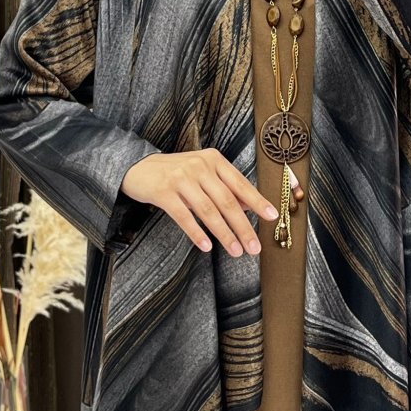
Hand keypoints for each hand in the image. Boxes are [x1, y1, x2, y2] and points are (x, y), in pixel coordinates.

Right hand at [120, 148, 279, 255]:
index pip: (240, 183)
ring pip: (208, 210)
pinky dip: (197, 233)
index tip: (272, 217)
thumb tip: (250, 208)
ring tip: (236, 251)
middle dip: (243, 227)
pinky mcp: (163, 191)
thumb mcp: (202, 173)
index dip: (257, 201)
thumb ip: (224, 187)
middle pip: (226, 201)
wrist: (138, 167)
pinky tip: (206, 246)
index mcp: (213, 159)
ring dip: (224, 234)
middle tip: (254, 247)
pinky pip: (183, 216)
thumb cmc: (175, 173)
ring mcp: (180, 178)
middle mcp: (198, 166)